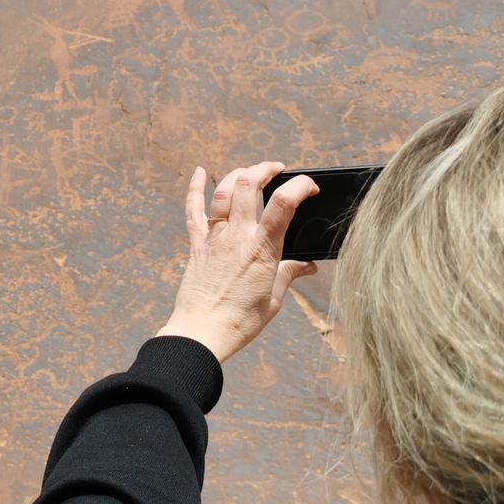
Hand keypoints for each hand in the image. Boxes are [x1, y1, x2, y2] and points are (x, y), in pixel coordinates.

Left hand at [156, 162, 321, 362]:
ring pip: (223, 192)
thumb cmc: (239, 321)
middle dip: (265, 169)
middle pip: (249, 185)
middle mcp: (237, 237)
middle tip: (278, 169)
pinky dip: (195, 187)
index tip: (309, 186)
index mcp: (262, 250)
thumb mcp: (274, 299)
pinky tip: (199, 172)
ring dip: (239, 174)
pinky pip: (193, 209)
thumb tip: (308, 266)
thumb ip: (289, 274)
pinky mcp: (197, 244)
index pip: (283, 204)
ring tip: (251, 172)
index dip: (299, 186)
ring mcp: (214, 238)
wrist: (200, 333)